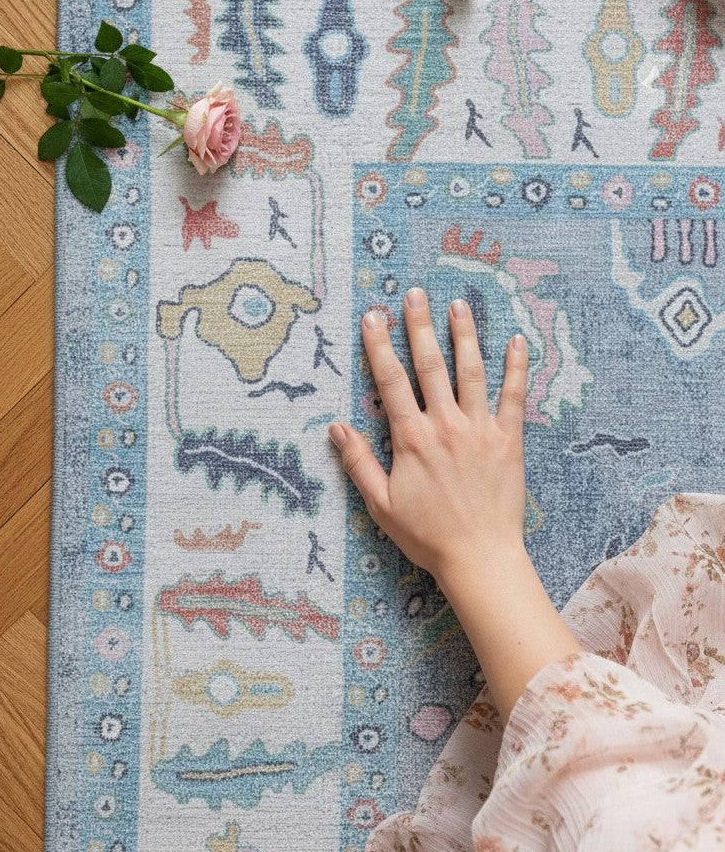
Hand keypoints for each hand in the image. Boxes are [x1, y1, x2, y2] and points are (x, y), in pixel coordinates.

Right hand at [329, 290, 528, 598]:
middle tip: (415, 294)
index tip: (372, 316)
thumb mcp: (381, 504)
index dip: (379, 345)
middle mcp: (445, 425)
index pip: (390, 381)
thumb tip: (336, 428)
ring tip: (458, 304)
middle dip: (420, 326)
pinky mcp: (508, 440)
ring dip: (463, 335)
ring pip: (470, 371)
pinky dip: (515, 367)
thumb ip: (359, 463)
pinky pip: (514, 396)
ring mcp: (479, 429)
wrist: (479, 556)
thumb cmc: (427, 535)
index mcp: (411, 438)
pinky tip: (515, 340)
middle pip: (430, 365)